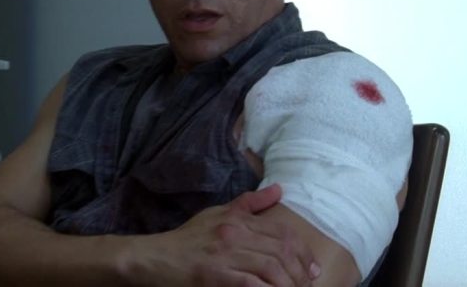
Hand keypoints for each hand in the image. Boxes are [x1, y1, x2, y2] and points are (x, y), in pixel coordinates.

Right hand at [134, 184, 319, 286]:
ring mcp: (224, 255)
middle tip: (308, 284)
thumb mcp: (217, 213)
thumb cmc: (188, 239)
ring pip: (271, 268)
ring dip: (288, 283)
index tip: (312, 267)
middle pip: (281, 251)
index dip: (303, 252)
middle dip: (301, 271)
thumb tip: (278, 189)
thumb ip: (249, 203)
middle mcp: (234, 234)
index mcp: (237, 219)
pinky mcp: (214, 277)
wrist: (154, 258)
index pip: (282, 233)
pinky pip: (251, 284)